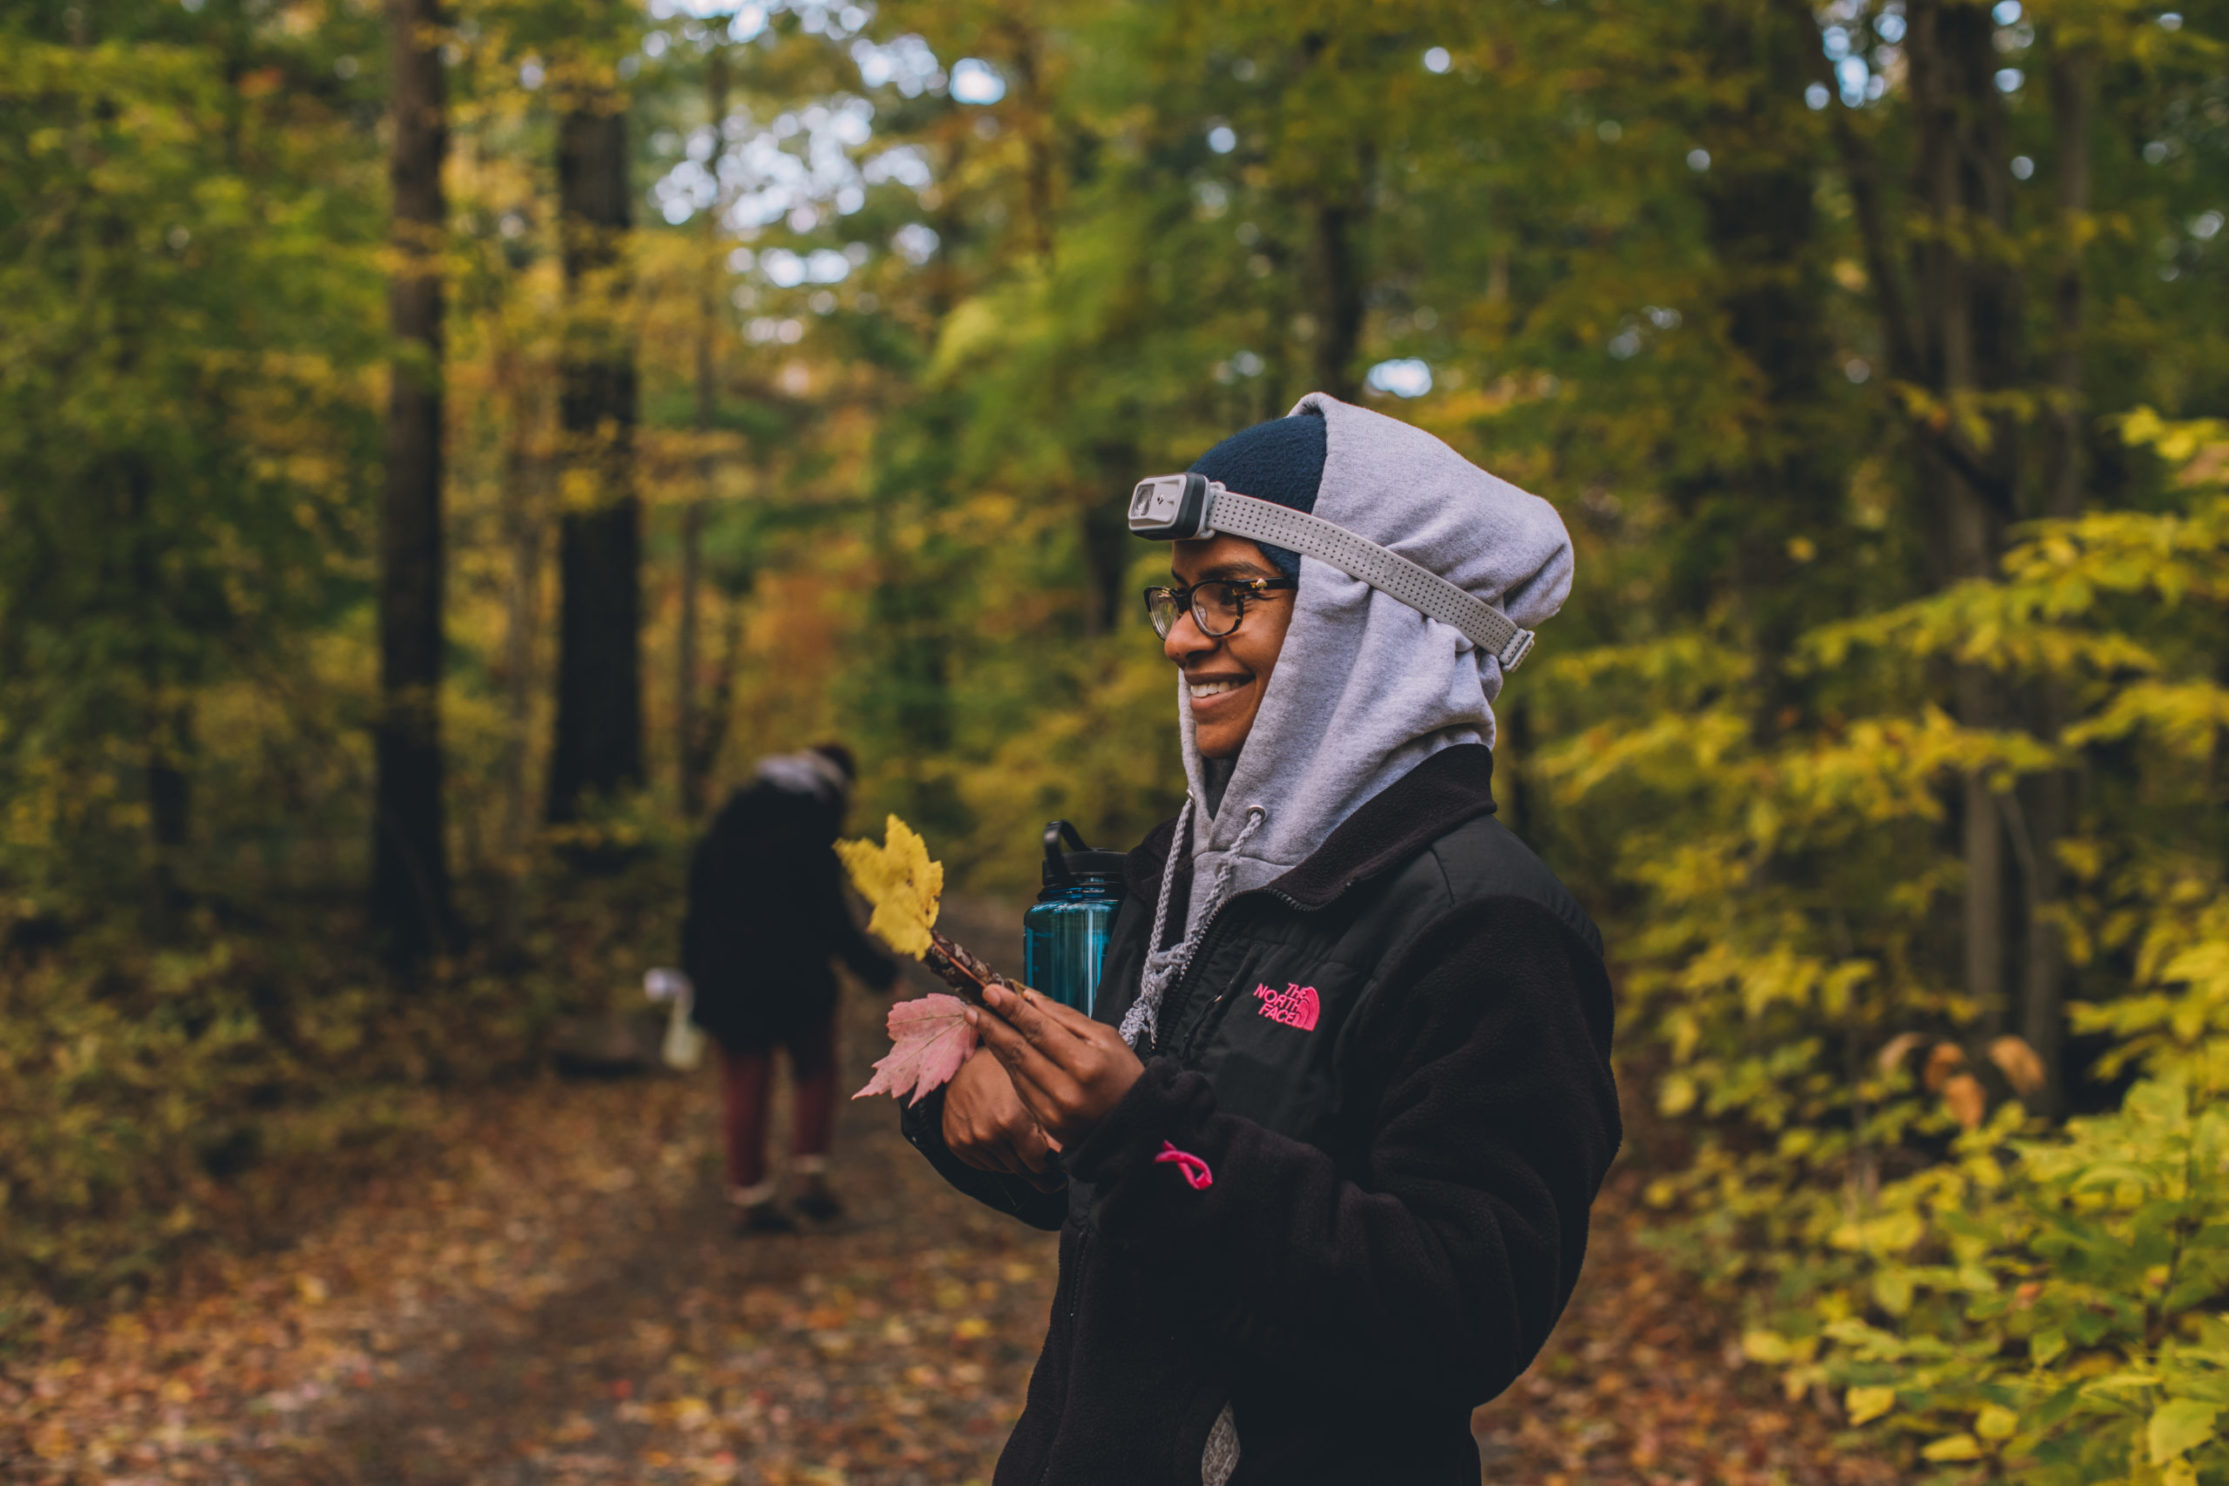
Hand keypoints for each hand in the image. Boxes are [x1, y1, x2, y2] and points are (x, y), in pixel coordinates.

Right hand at [941, 1045, 1064, 1189]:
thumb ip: (1048, 1125)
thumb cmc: (1004, 1074)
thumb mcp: (1031, 1091)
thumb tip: (1064, 1157)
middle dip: (1034, 1164)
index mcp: (1009, 1121)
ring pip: (1004, 1169)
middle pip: (1021, 1170)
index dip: (1051, 1162)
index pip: (1038, 1164)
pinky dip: (995, 1158)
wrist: (962, 1065)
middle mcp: (986, 1134)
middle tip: (1043, 1155)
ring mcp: (968, 1141)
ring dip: (1014, 1160)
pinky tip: (998, 1137)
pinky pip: (984, 1166)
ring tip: (1017, 1137)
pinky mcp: (955, 1144)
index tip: (1057, 1160)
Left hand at [968, 982, 1145, 1147]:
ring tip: (980, 1021)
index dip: (1012, 1009)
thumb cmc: (1123, 1074)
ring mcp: (1053, 1110)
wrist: (1134, 1124)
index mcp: (1086, 1064)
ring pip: (1015, 1069)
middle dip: (994, 1025)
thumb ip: (1066, 1017)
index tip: (991, 991)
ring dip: (995, 1044)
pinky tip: (1000, 1048)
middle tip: (974, 1006)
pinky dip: (1008, 1066)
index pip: (1040, 1030)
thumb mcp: (1106, 1037)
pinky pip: (1020, 1087)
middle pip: (1020, 1051)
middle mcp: (1066, 1090)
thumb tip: (1029, 997)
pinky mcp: (1046, 1122)